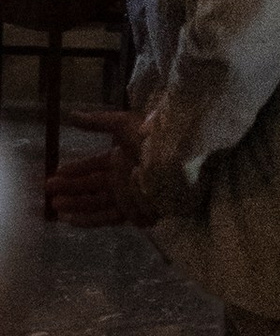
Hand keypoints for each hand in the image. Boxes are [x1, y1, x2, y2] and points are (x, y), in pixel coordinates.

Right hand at [43, 107, 157, 226]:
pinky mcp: (132, 211)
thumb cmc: (149, 141)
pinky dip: (87, 219)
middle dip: (70, 188)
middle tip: (47, 190)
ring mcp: (126, 195)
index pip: (94, 165)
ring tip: (53, 206)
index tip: (56, 172)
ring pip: (95, 202)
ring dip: (74, 204)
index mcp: (122, 157)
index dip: (75, 169)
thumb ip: (97, 122)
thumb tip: (71, 116)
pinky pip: (105, 217)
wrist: (175, 165)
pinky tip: (69, 219)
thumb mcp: (123, 124)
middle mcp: (122, 177)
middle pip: (91, 185)